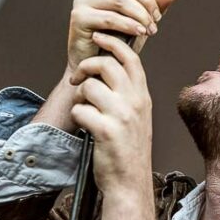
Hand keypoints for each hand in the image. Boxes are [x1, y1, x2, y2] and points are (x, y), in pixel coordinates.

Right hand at [67, 0, 178, 74]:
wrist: (98, 71)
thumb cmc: (117, 44)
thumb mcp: (140, 22)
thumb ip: (154, 7)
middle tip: (156, 18)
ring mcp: (82, 1)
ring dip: (140, 14)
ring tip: (151, 29)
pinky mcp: (78, 17)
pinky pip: (110, 17)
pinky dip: (129, 25)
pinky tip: (140, 33)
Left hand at [68, 32, 153, 192]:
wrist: (130, 182)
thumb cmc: (128, 150)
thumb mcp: (137, 116)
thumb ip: (127, 93)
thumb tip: (108, 68)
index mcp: (142, 97)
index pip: (130, 57)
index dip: (112, 42)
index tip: (99, 38)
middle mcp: (134, 103)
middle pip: (106, 64)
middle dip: (86, 67)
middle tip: (78, 79)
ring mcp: (121, 116)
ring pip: (89, 87)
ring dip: (80, 98)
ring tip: (85, 111)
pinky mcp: (105, 130)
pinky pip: (80, 110)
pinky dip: (78, 117)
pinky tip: (86, 127)